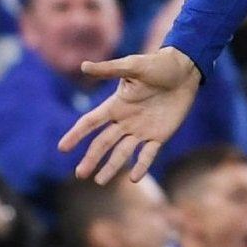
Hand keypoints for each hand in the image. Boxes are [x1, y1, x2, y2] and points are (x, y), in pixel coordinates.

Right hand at [62, 46, 201, 182]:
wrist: (184, 71)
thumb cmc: (157, 65)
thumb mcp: (132, 66)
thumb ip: (110, 70)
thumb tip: (84, 66)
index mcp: (115, 105)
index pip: (90, 123)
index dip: (76, 134)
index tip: (62, 148)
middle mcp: (125, 121)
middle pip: (103, 143)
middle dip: (91, 158)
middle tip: (79, 174)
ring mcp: (141, 130)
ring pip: (122, 152)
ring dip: (111, 167)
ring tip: (99, 182)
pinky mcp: (160, 136)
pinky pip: (148, 154)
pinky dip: (142, 166)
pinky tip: (134, 178)